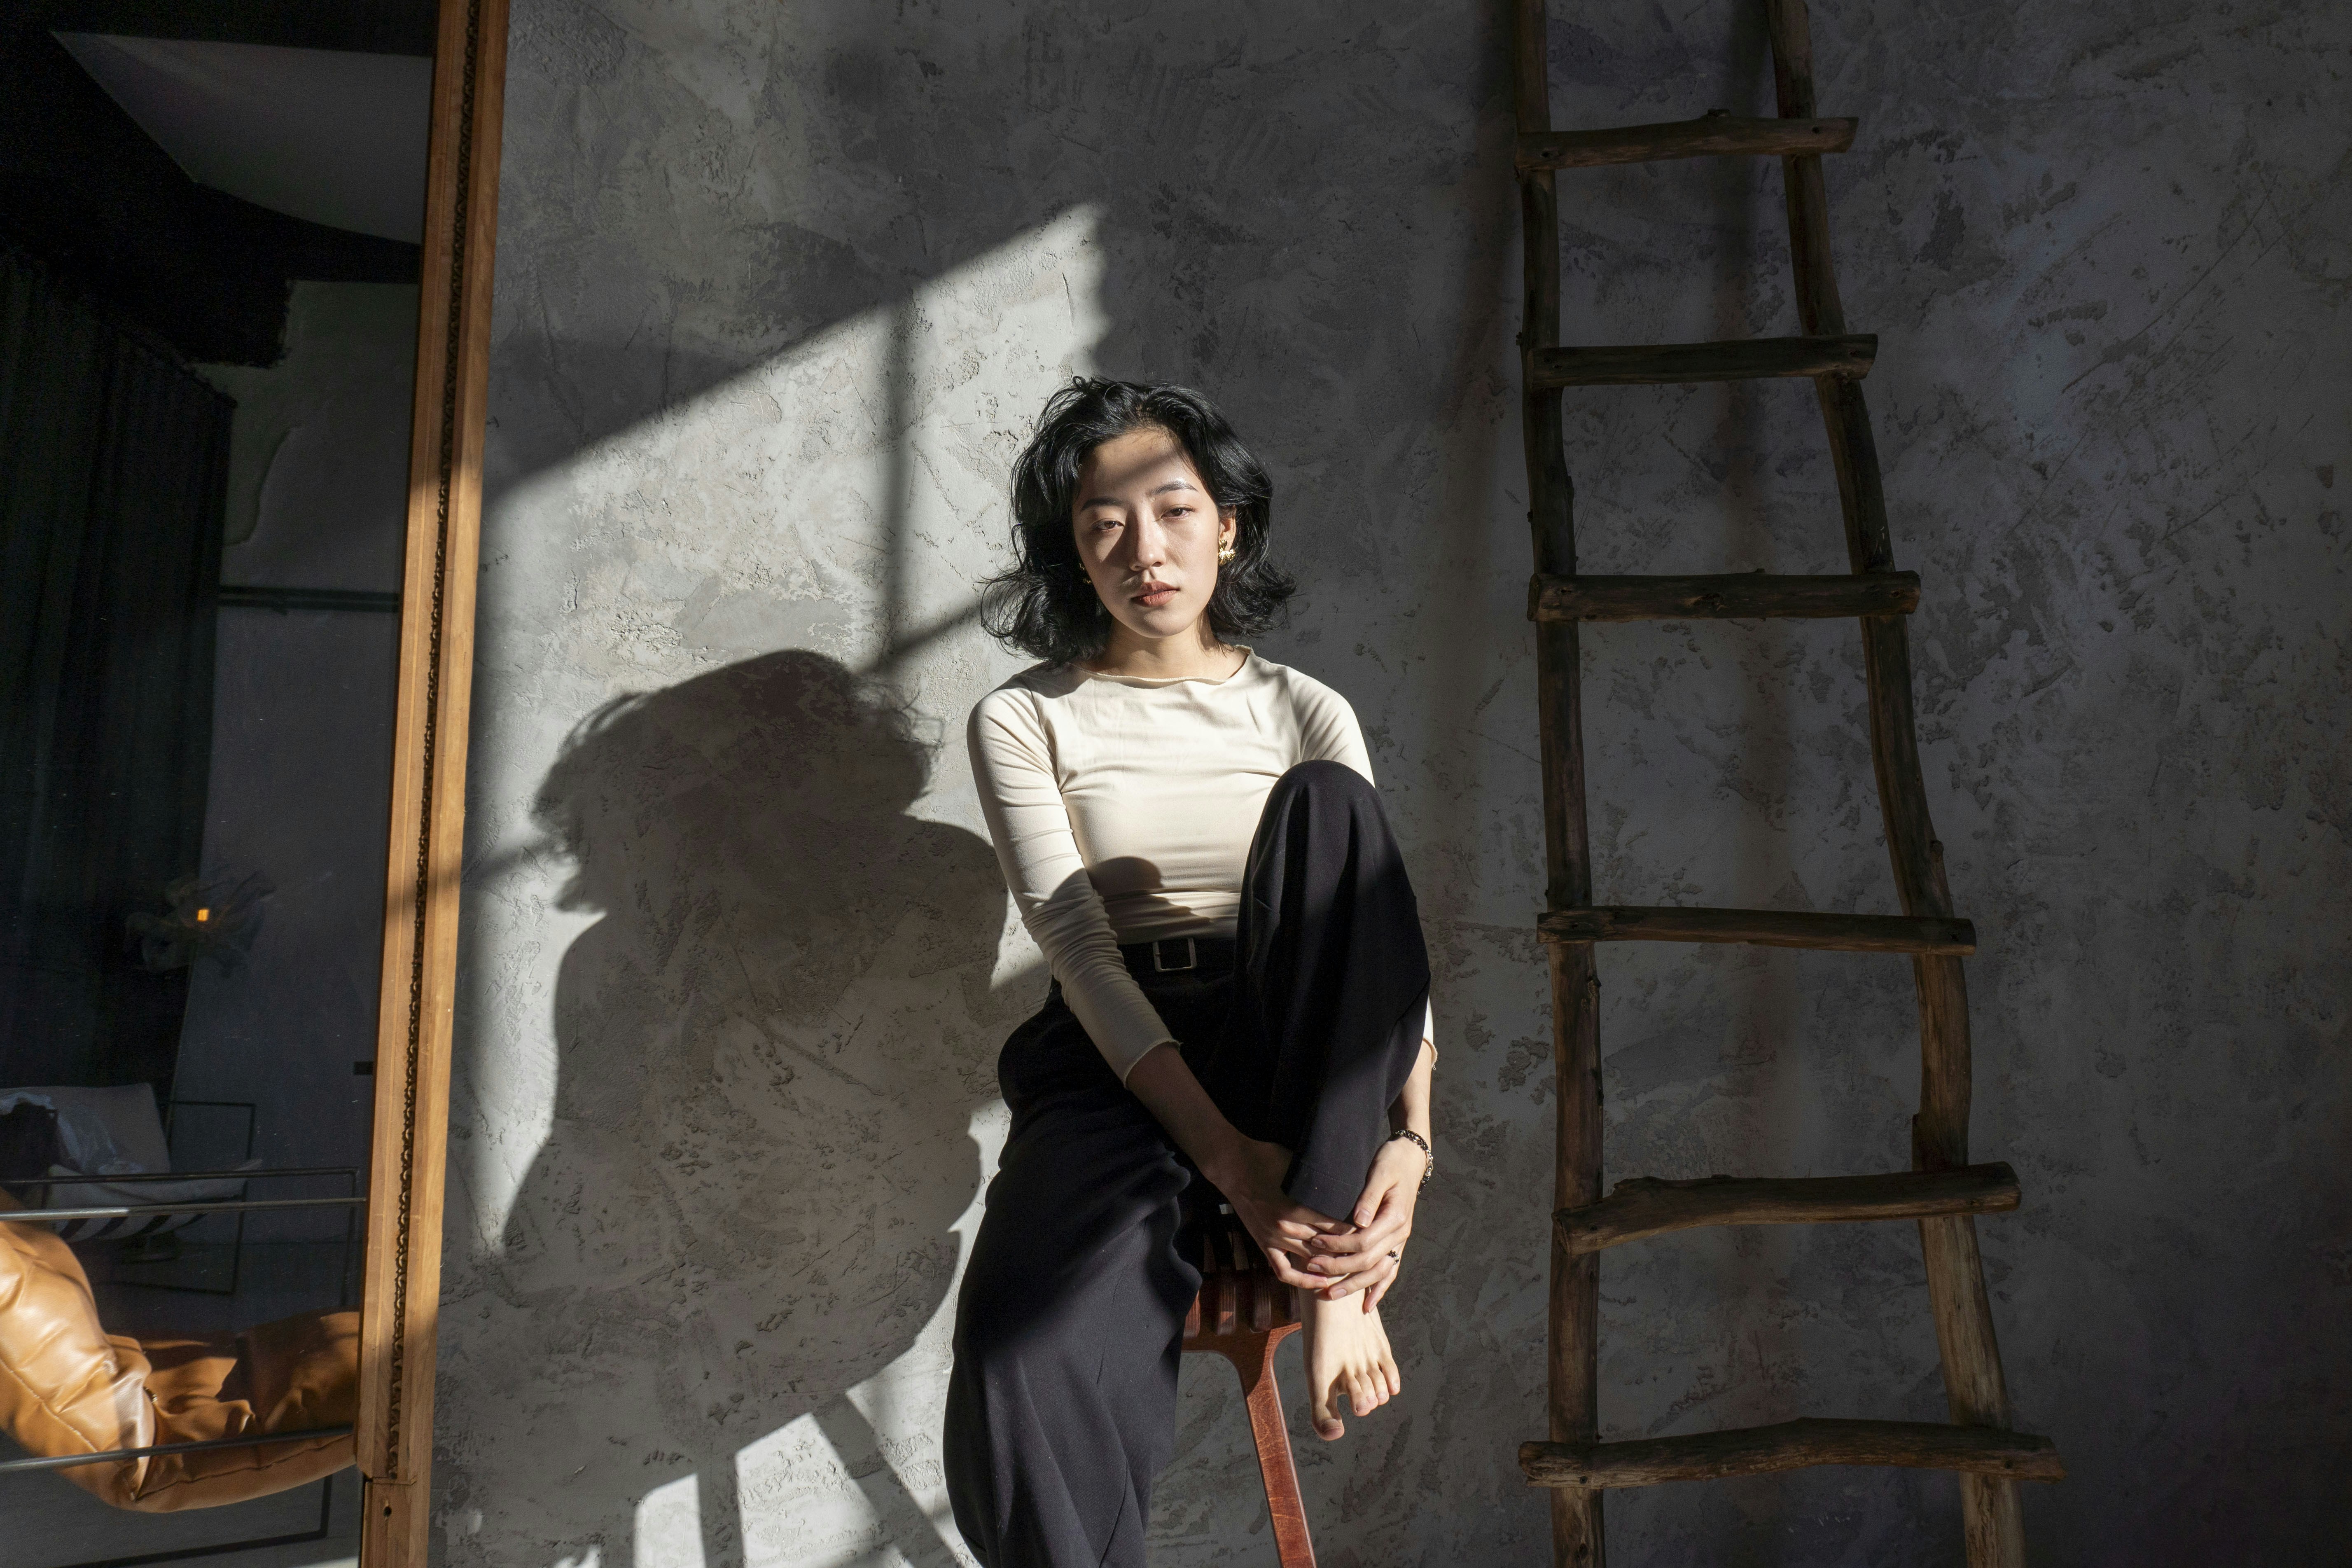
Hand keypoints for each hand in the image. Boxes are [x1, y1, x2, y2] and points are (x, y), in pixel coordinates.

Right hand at [1210, 1136, 1353, 1292]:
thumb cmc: (1268, 1158)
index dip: (1355, 1231)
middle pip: (1326, 1246)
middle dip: (1348, 1250)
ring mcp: (1274, 1238)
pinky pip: (1283, 1271)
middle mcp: (1286, 1228)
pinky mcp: (1264, 1244)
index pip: (1335, 1227)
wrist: (1234, 1165)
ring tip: (1353, 1266)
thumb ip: (1320, 1181)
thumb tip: (1348, 1184)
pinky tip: (1320, 1282)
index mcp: (1297, 1207)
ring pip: (1310, 1260)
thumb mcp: (1299, 1166)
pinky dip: (1301, 1280)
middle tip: (1368, 1252)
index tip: (1371, 1231)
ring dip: (1331, 1264)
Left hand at [1299, 1136, 1424, 1302]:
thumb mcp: (1379, 1173)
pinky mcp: (1397, 1243)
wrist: (1411, 1159)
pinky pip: (1390, 1271)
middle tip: (1312, 1269)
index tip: (1314, 1244)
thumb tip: (1359, 1221)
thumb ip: (1369, 1197)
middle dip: (1338, 1268)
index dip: (1337, 1246)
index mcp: (1395, 1217)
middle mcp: (1400, 1234)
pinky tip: (1367, 1305)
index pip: (1363, 1241)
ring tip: (1329, 1295)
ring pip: (1378, 1273)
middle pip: (1368, 1261)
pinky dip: (1379, 1289)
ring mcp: (1400, 1241)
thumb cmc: (1391, 1161)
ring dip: (1354, 1286)